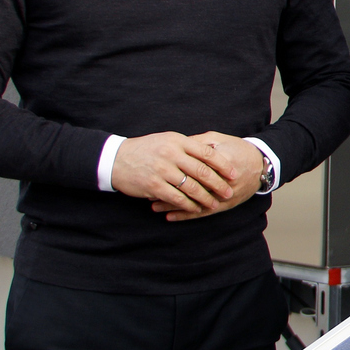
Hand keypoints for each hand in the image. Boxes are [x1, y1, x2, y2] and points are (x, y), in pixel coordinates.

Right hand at [112, 132, 239, 215]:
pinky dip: (188, 205)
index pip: (207, 153)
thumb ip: (188, 145)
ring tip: (214, 203)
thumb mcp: (167, 140)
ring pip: (191, 187)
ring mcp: (162, 170)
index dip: (223, 165)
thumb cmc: (145, 149)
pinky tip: (196, 208)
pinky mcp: (154, 186)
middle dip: (218, 184)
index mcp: (178, 141)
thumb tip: (213, 150)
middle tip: (229, 192)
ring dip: (205, 197)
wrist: (116, 159)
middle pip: (202, 171)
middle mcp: (171, 154)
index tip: (233, 173)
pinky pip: (176, 198)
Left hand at [149, 132, 265, 220]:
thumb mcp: (218, 139)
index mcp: (220, 161)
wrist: (262, 165)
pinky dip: (185, 215)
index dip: (173, 170)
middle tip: (149, 191)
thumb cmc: (238, 149)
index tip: (155, 171)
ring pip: (195, 203)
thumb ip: (197, 142)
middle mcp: (223, 181)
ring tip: (154, 206)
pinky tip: (171, 216)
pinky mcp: (226, 204)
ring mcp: (224, 195)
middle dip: (169, 190)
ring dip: (174, 205)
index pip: (194, 167)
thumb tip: (175, 144)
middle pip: (192, 187)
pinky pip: (203, 212)